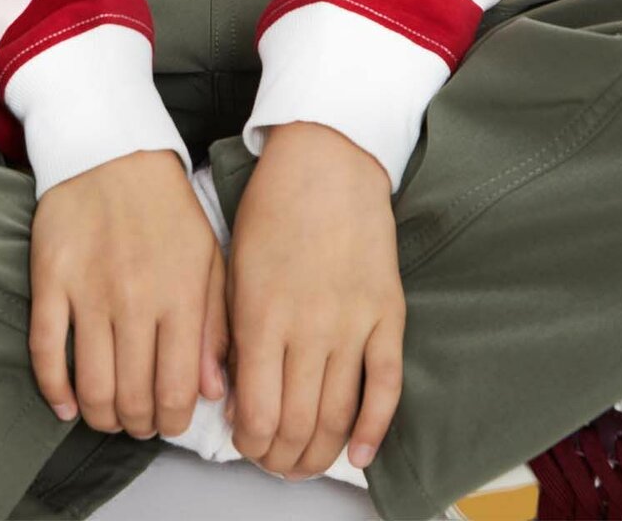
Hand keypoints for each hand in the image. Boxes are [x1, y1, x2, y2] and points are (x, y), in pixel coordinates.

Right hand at [27, 147, 230, 440]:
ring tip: (107, 413)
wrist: (111, 150)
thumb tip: (212, 390)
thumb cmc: (166, 208)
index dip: (172, 422)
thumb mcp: (210, 259)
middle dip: (138, 423)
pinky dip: (53, 389)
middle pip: (133, 397)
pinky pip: (46, 350)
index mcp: (181, 296)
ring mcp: (89, 291)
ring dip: (100, 415)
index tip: (169, 423)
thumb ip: (216, 326)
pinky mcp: (50, 278)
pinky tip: (64, 404)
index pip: (176, 390)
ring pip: (91, 384)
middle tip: (139, 420)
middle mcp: (136, 299)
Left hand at [224, 120, 404, 479]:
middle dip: (282, 456)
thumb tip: (233, 396)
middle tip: (276, 463)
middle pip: (298, 423)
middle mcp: (309, 326)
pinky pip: (386, 388)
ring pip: (339, 415)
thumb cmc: (272, 207)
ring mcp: (353, 323)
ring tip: (306, 464)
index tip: (246, 443)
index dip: (251, 442)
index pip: (257, 411)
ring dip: (320, 452)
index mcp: (261, 313)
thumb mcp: (234, 267)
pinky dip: (374, 429)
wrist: (327, 158)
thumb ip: (232, 333)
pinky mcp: (388, 315)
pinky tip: (359, 453)